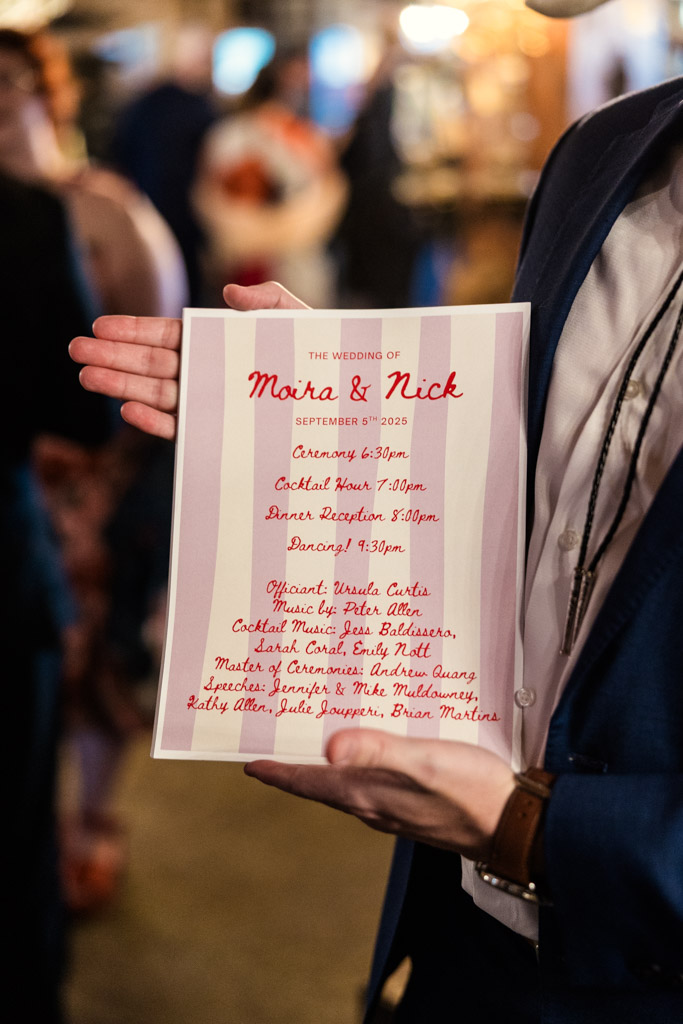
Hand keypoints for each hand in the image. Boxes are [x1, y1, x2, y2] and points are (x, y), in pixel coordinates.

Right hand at [69, 281, 308, 438]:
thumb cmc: (315, 357)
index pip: (164, 336)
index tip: (100, 325)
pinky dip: (154, 421)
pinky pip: (180, 427)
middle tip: (76, 350)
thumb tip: (229, 293)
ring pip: (157, 394)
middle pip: (150, 364)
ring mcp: (207, 404)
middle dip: (112, 356)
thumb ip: (267, 302)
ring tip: (87, 376)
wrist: (338, 399)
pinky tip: (129, 409)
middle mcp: (204, 374)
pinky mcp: (215, 432)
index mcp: (213, 345)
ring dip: (122, 385)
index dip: (132, 330)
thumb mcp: (295, 322)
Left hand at [244, 729, 514, 860]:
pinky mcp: (415, 804)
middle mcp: (374, 806)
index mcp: (368, 794)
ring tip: (313, 741)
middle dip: (296, 766)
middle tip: (274, 742)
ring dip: (325, 765)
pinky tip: (370, 748)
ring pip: (346, 784)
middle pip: (321, 785)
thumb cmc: (471, 791)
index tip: (250, 762)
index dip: (278, 772)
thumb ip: (378, 751)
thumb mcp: (424, 762)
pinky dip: (359, 763)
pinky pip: (373, 782)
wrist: (516, 828)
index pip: (309, 783)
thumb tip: (328, 749)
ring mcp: (394, 808)